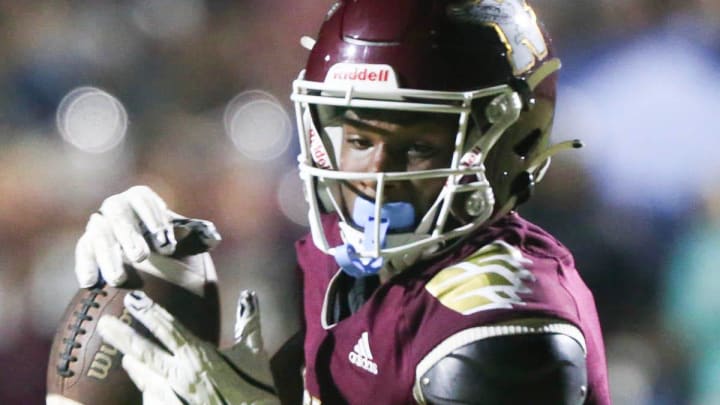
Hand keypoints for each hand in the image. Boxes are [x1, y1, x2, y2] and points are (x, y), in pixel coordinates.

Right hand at [74, 185, 220, 286]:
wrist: (146, 254)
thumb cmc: (167, 241)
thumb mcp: (183, 238)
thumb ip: (196, 237)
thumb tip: (213, 239)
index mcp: (139, 197)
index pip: (143, 200)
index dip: (154, 219)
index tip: (167, 242)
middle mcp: (116, 206)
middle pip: (118, 214)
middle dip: (130, 234)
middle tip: (142, 256)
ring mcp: (99, 223)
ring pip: (99, 235)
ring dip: (108, 256)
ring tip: (119, 279)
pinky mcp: (87, 243)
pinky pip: (83, 251)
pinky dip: (86, 265)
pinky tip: (91, 283)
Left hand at [97, 290, 278, 404]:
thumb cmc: (256, 391)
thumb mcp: (255, 355)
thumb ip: (249, 324)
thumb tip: (250, 296)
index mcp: (199, 357)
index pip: (168, 329)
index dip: (149, 312)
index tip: (133, 298)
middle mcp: (179, 376)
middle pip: (143, 352)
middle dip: (122, 336)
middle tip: (103, 323)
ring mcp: (170, 398)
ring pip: (143, 377)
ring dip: (134, 365)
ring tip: (126, 357)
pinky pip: (152, 399)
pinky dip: (150, 390)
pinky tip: (149, 388)